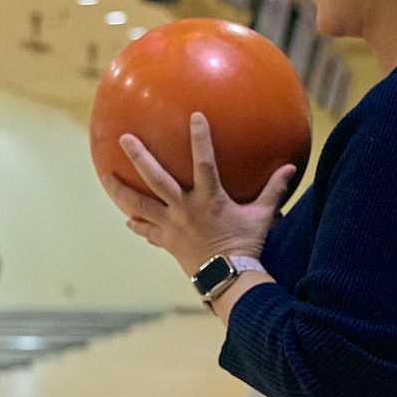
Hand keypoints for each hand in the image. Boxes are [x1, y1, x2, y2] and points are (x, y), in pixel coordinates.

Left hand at [100, 113, 295, 276]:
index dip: (200, 138)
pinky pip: (148, 231)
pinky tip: (128, 220)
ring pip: (139, 205)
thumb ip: (273, 190)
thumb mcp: (262, 216)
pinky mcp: (167, 243)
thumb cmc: (247, 246)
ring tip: (105, 175)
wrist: (228, 280)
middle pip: (155, 179)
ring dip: (120, 190)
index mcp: (209, 199)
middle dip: (139, 157)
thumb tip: (291, 168)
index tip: (194, 116)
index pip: (203, 162)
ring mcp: (172, 226)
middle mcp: (185, 209)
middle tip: (124, 138)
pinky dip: (138, 225)